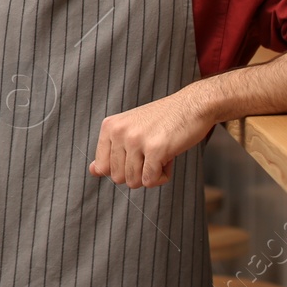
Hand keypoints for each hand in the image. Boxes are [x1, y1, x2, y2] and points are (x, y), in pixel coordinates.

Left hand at [89, 86, 214, 187]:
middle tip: (152, 153)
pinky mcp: (155, 149)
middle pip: (118, 178)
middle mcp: (118, 132)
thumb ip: (111, 150)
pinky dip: (162, 176)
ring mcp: (136, 140)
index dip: (122, 168)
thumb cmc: (163, 120)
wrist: (194, 104)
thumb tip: (92, 171)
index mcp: (109, 127)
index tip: (137, 154)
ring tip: (161, 153)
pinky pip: (150, 181)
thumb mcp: (130, 129)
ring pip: (134, 182)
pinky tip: (169, 158)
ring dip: (151, 175)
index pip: (102, 168)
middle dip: (138, 173)